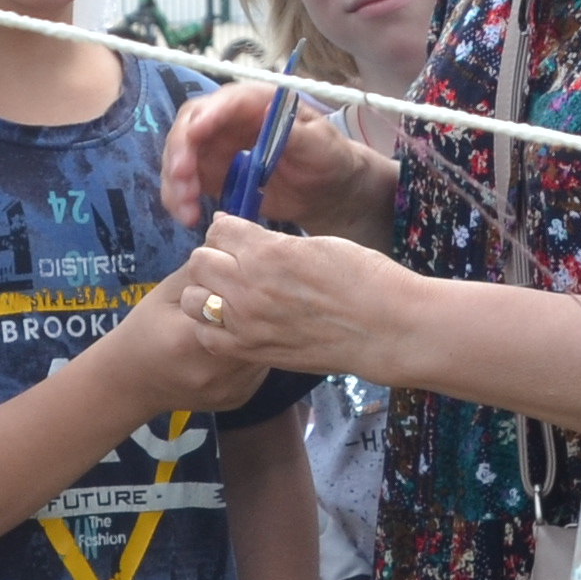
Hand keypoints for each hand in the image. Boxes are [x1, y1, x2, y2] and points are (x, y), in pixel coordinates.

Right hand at [112, 258, 280, 414]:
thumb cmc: (147, 328)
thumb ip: (201, 266)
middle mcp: (213, 370)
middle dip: (264, 306)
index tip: (256, 270)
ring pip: (267, 349)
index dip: (251, 284)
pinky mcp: (239, 398)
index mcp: (189, 338)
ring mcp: (229, 389)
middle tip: (267, 287)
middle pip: (259, 330)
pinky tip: (246, 339)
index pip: (239, 304)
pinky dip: (259, 350)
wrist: (132, 383)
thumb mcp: (167, 291)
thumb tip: (230, 227)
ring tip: (257, 311)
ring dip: (266, 328)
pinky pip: (261, 366)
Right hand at [158, 82, 393, 236]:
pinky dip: (180, 199)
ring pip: (180, 157)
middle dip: (180, 152)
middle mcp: (227, 120)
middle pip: (189, 127)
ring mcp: (215, 147)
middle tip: (182, 179)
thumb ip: (294, 130)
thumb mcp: (318, 143)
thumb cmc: (327, 156)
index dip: (206, 116)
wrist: (327, 190)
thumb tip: (268, 110)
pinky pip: (185, 184)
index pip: (223, 102)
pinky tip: (188, 216)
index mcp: (254, 102)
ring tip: (186, 209)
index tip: (195, 135)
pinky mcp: (211, 175)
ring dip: (175, 182)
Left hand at [175, 215, 413, 381]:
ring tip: (233, 294)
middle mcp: (248, 287)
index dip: (231, 230)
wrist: (386, 328)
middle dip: (216, 257)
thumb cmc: (364, 279)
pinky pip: (207, 335)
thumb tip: (249, 244)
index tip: (243, 237)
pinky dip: (213, 326)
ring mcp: (246, 323)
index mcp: (266, 252)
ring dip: (207, 291)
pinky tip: (236, 321)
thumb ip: (273, 244)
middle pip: (199, 260)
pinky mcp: (252, 351)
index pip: (218, 228)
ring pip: (194, 299)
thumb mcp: (316, 243)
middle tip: (237, 264)